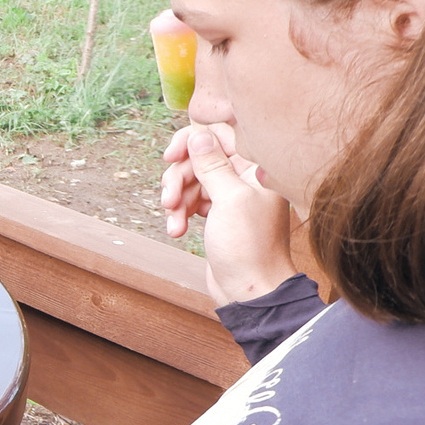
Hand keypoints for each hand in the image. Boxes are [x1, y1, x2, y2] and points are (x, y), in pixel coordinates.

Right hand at [160, 121, 298, 304]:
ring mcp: (230, 196)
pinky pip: (191, 201)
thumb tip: (197, 134)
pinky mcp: (218, 214)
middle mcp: (244, 177)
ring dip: (176, 199)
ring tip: (173, 222)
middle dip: (178, 178)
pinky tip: (176, 230)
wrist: (251, 291)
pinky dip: (180, 213)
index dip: (190, 142)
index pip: (219, 135)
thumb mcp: (229, 199)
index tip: (171, 157)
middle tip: (169, 200)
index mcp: (256, 167)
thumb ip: (212, 163)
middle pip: (199, 158)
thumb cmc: (249, 247)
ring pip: (191, 180)